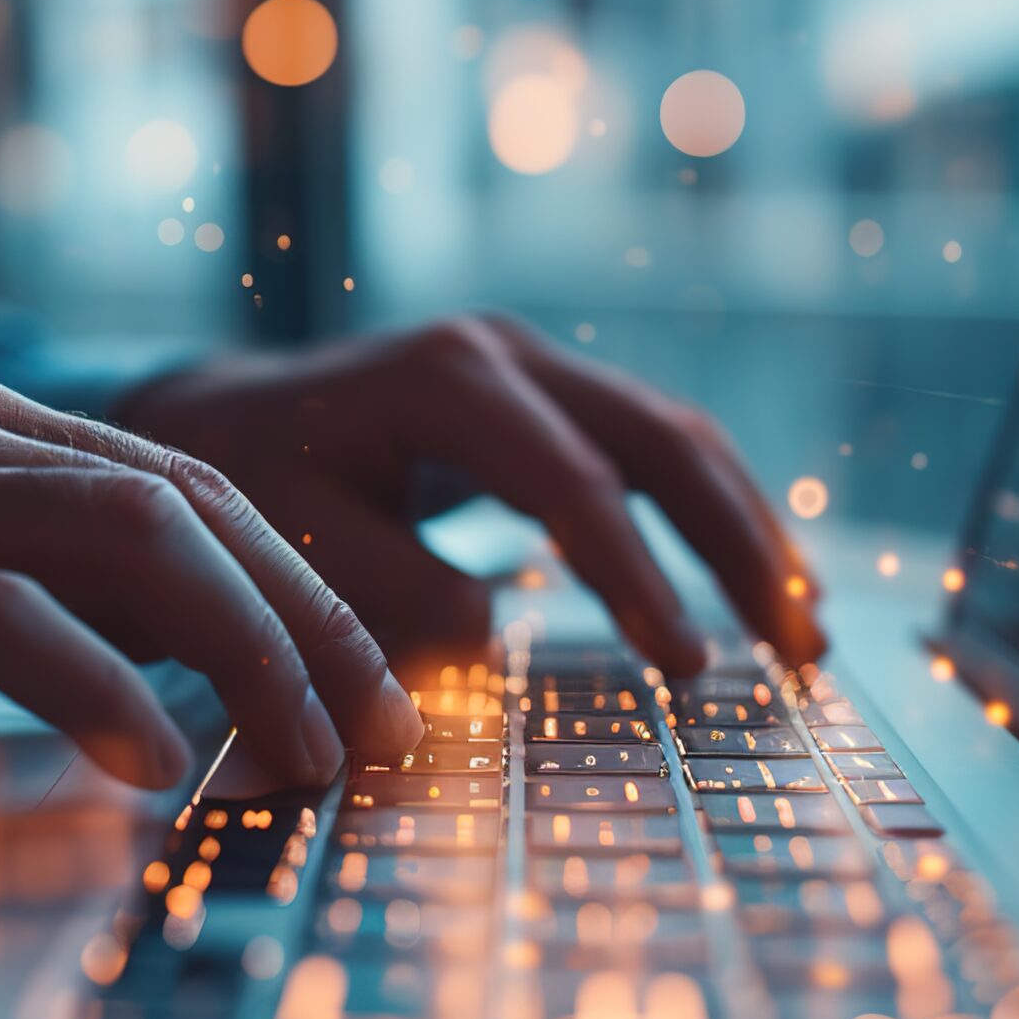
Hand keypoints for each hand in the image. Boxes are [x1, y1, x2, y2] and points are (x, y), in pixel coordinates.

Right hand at [0, 360, 423, 791]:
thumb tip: (156, 665)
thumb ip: (2, 579)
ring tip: (300, 758)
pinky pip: (5, 619)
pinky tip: (154, 764)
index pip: (180, 475)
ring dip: (245, 655)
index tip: (361, 672)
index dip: (292, 574)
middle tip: (377, 728)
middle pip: (188, 499)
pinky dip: (100, 689)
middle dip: (307, 617)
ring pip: (131, 540)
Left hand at [116, 313, 822, 673]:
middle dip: (741, 541)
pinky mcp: (541, 394)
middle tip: (802, 648)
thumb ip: (392, 592)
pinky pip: (650, 448)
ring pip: (674, 436)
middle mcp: (505, 353)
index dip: (641, 576)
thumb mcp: (294, 541)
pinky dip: (709, 513)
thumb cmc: (245, 482)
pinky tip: (756, 583)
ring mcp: (530, 364)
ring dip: (747, 529)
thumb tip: (495, 638)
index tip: (687, 665)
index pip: (578, 484)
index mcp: (448, 380)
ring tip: (807, 631)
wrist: (211, 415)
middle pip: (662, 439)